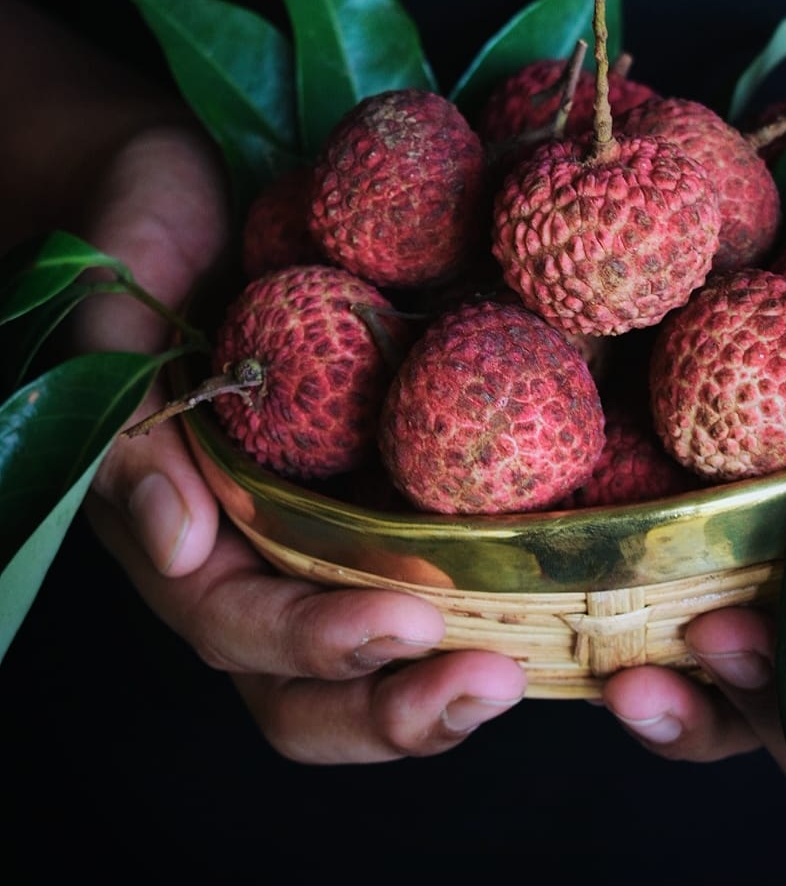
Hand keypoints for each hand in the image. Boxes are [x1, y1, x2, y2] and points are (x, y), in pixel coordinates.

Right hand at [78, 125, 526, 762]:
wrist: (203, 173)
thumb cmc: (145, 230)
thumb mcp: (115, 308)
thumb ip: (129, 421)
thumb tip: (179, 544)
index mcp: (184, 525)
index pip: (238, 628)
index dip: (316, 645)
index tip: (408, 621)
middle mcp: (261, 545)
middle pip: (311, 687)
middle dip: (394, 712)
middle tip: (489, 688)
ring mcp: (333, 516)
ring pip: (384, 649)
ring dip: (451, 682)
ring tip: (533, 673)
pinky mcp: (398, 471)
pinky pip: (446, 554)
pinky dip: (502, 591)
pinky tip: (570, 583)